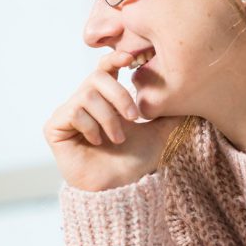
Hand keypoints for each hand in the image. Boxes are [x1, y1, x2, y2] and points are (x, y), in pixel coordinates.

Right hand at [43, 50, 181, 190]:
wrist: (116, 188)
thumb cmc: (132, 163)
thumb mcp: (158, 132)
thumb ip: (169, 112)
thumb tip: (192, 95)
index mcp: (104, 98)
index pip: (105, 68)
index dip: (115, 57)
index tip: (131, 58)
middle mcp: (83, 102)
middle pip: (97, 77)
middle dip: (120, 96)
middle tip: (134, 118)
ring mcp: (67, 113)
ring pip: (88, 95)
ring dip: (109, 118)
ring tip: (116, 138)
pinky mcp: (54, 127)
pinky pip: (74, 112)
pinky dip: (91, 127)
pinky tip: (96, 142)